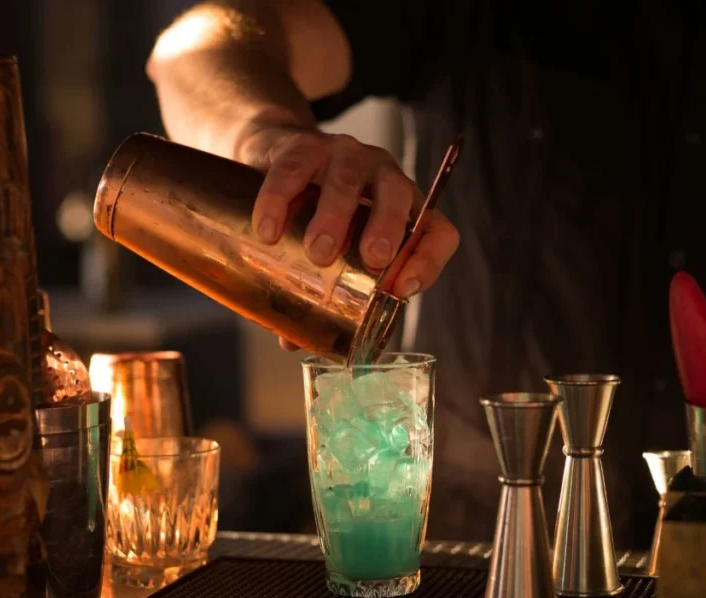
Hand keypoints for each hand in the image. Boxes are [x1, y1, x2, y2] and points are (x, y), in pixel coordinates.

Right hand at [237, 125, 459, 350]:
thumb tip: (292, 343)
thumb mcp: (327, 247)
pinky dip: (280, 199)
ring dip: (335, 216)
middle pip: (397, 196)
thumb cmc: (311, 211)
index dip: (429, 260)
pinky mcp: (302, 146)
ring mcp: (343, 156)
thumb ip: (317, 291)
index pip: (436, 231)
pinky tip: (269, 229)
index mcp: (400, 209)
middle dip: (386, 228)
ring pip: (348, 178)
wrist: (272, 157)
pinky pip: (293, 168)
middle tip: (370, 261)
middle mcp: (380, 177)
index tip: (404, 289)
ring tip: (317, 253)